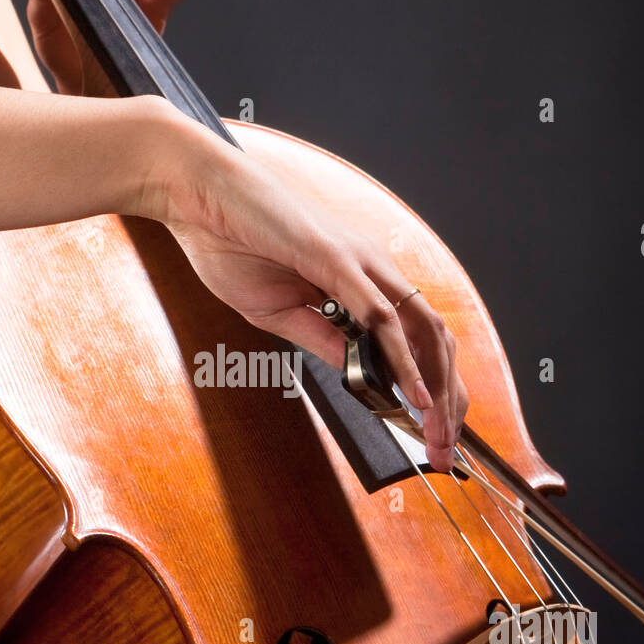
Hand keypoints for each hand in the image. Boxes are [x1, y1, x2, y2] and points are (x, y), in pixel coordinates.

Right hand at [148, 117, 468, 471]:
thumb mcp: (279, 312)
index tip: (433, 432)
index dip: (433, 387)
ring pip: (421, 330)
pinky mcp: (337, 260)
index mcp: (359, 277)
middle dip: (448, 398)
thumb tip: (359, 375)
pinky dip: (404, 361)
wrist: (195, 193)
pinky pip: (381, 318)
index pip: (415, 338)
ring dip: (436, 388)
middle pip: (434, 338)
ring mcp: (360, 261)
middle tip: (446, 449)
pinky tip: (415, 395)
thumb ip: (323, 341)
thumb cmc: (229, 240)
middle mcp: (372, 267)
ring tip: (439, 432)